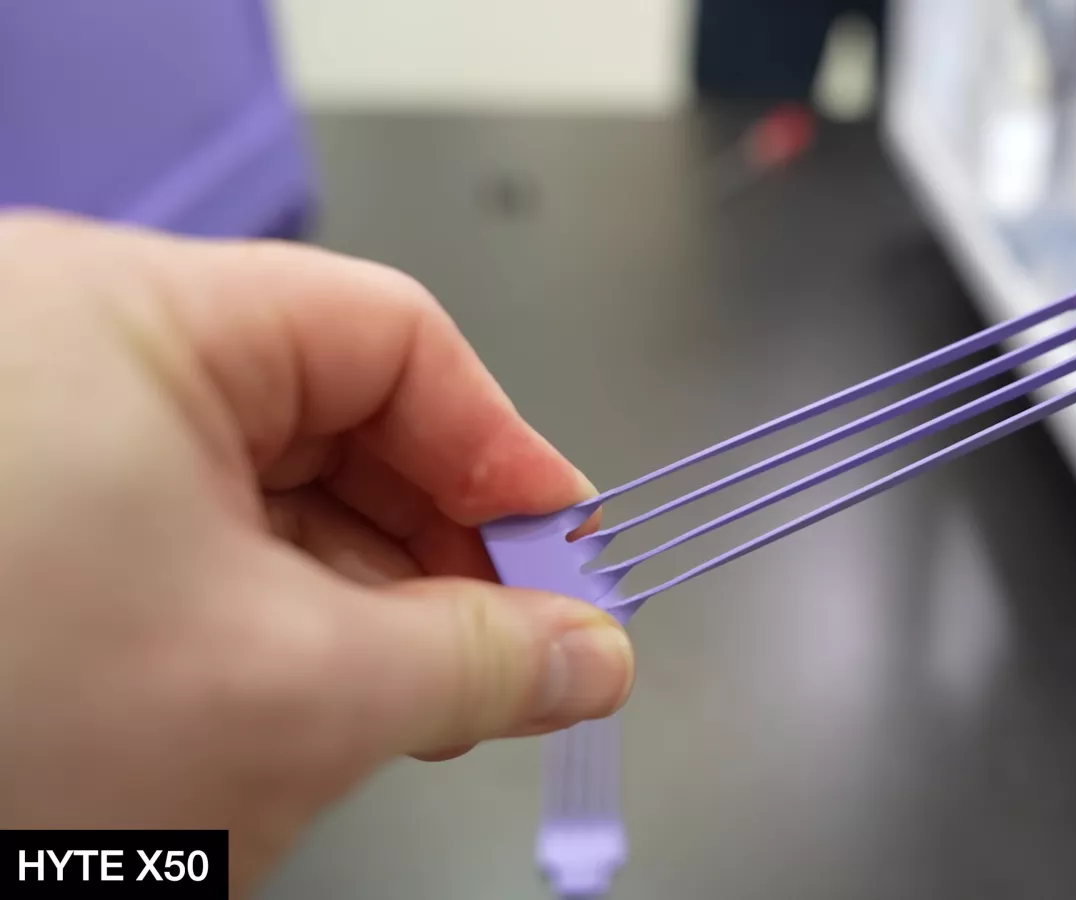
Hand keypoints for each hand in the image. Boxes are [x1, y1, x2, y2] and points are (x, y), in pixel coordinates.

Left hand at [0, 212, 633, 890]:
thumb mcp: (295, 691)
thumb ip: (479, 660)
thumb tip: (590, 652)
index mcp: (128, 318)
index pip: (391, 340)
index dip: (503, 452)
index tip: (565, 559)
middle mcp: (68, 352)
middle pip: (332, 419)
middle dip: (432, 548)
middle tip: (508, 652)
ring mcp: (34, 442)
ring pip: (263, 498)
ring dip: (354, 601)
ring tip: (404, 705)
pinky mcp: (18, 530)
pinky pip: (188, 547)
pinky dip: (265, 622)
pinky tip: (302, 704)